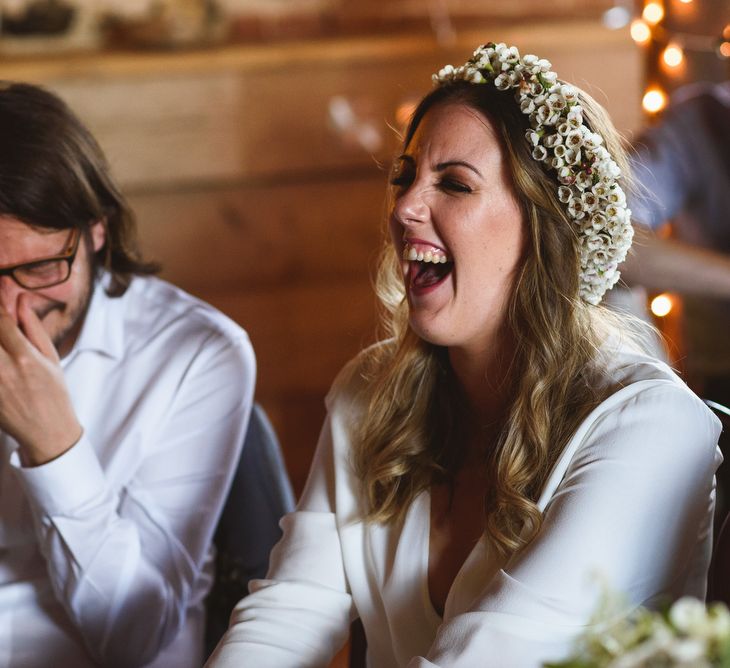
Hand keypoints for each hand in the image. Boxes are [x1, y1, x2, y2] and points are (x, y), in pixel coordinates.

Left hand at [0, 294, 81, 465]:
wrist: (48, 432)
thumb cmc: (54, 394)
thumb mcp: (51, 358)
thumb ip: (33, 328)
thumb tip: (21, 300)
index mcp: (26, 357)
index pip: (1, 321)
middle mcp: (5, 369)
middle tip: (2, 332)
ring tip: (4, 350)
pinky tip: (2, 363)